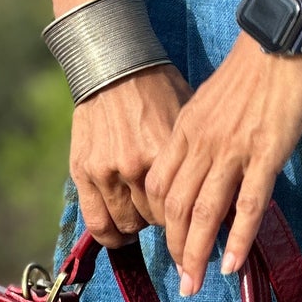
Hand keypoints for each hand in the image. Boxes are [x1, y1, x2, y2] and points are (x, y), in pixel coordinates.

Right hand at [70, 61, 190, 247]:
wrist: (113, 67)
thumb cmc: (158, 88)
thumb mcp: (186, 118)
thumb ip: (193, 156)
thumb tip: (218, 188)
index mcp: (163, 152)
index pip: (181, 208)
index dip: (188, 214)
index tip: (191, 214)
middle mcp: (133, 167)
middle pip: (155, 219)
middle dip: (165, 220)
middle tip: (168, 214)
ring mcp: (105, 172)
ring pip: (126, 225)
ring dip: (137, 227)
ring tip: (143, 222)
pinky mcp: (83, 173)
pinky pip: (96, 222)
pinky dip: (110, 235)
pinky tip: (119, 233)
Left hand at [146, 34, 301, 295]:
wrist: (279, 42)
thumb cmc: (251, 69)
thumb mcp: (210, 100)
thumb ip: (202, 132)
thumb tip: (203, 161)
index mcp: (187, 130)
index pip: (162, 185)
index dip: (163, 219)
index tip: (172, 239)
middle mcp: (202, 144)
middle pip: (178, 207)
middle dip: (176, 248)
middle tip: (182, 279)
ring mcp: (232, 150)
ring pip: (206, 213)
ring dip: (198, 253)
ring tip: (196, 283)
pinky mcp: (265, 154)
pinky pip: (248, 205)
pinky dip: (237, 239)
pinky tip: (232, 264)